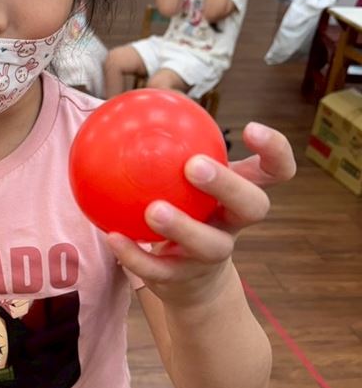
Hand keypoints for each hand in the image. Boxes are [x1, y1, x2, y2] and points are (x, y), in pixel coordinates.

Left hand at [108, 123, 294, 307]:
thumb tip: (127, 105)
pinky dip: (136, 255)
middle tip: (194, 166)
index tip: (252, 128)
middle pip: (254, 206)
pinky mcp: (185, 280)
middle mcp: (234, 224)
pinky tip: (113, 238)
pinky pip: (160, 270)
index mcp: (241, 193)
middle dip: (227, 185)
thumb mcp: (184, 180)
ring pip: (210, 245)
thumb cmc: (187, 212)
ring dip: (183, 226)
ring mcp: (213, 255)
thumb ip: (167, 148)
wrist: (189, 282)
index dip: (275, 150)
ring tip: (153, 210)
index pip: (275, 171)